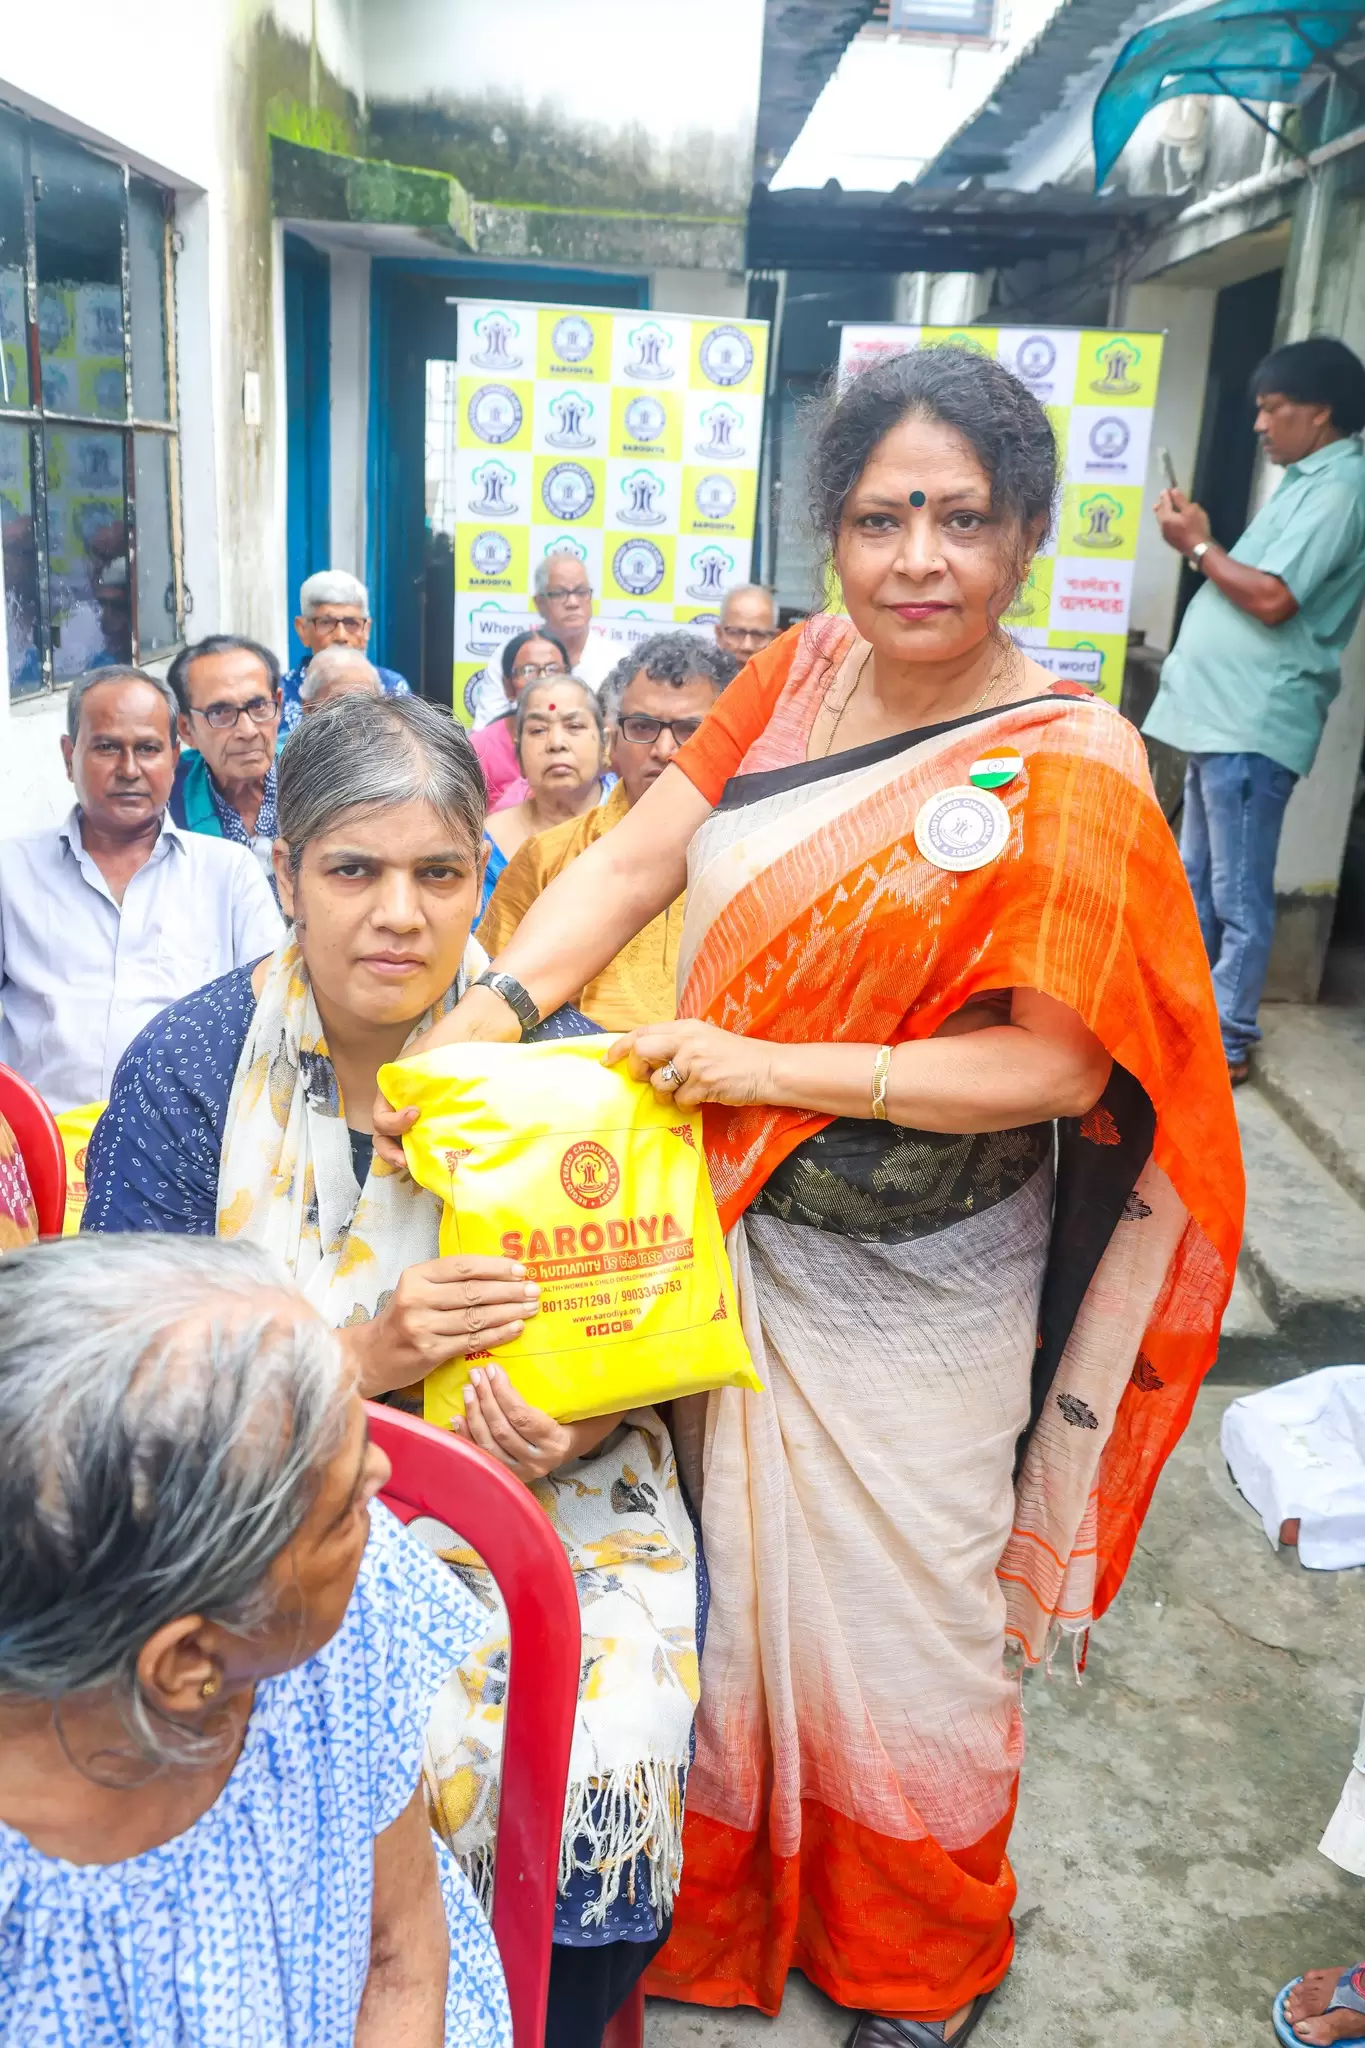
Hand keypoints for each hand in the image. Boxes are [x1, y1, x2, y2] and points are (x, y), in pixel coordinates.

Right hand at [342, 1255, 538, 1398]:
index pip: (463, 1266)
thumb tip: (500, 1273)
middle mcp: (417, 1299)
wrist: (373, 1355)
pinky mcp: (430, 1351)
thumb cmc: (404, 1318)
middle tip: (534, 1290)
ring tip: (530, 1308)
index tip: (521, 1269)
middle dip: (509, 1290)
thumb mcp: (418, 1290)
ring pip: (476, 1317)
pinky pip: (472, 1340)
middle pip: (473, 1292)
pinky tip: (515, 1329)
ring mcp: (423, 1326)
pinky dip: (498, 1334)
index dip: (495, 1267)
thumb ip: (449, 1281)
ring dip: (509, 1312)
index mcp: (416, 1276)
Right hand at [372, 983, 523, 1169]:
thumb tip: (416, 1116)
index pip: (380, 1117)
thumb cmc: (454, 1038)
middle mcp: (405, 1101)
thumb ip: (417, 1084)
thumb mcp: (426, 1059)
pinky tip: (443, 1156)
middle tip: (408, 1162)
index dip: (392, 1123)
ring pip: (406, 1140)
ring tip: (420, 1164)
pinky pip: (430, 1138)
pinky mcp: (444, 1117)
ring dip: (409, 1154)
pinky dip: (429, 1149)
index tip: (415, 1115)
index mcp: (393, 1086)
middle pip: (386, 1136)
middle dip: (392, 1151)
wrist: (484, 1027)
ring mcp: (424, 1110)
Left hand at [452, 1362, 578, 1481]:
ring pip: (488, 1444)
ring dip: (474, 1414)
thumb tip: (526, 1349)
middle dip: (485, 1399)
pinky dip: (467, 1436)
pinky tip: (458, 1417)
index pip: (522, 1417)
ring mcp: (520, 1472)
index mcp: (555, 1441)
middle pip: (502, 1430)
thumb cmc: (572, 1419)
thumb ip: (553, 1389)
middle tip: (476, 1375)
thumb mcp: (570, 1405)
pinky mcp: (506, 1476)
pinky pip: (481, 1456)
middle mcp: (537, 1461)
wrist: (572, 1448)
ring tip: (468, 1390)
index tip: (492, 1369)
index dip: (503, 1392)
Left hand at [604, 1019, 775, 1107]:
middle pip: (642, 1051)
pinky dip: (687, 1105)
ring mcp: (696, 1061)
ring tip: (684, 1093)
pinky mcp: (705, 1082)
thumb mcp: (704, 1040)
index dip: (620, 1046)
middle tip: (646, 1080)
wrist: (768, 1068)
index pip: (643, 1031)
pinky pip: (680, 1100)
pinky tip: (701, 1099)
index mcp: (685, 1027)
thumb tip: (646, 1059)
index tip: (607, 1060)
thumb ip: (677, 1045)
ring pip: (659, 1083)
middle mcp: (688, 1040)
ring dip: (667, 1095)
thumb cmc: (736, 1057)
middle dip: (637, 1069)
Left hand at [1153, 487, 1211, 555]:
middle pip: (1160, 513)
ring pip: (1161, 521)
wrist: (1198, 549)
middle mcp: (1162, 526)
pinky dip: (1166, 521)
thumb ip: (1181, 500)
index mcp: (1166, 517)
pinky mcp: (1170, 541)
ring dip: (1162, 513)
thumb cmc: (1196, 527)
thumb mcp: (1191, 510)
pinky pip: (1165, 527)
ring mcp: (1165, 535)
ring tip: (1161, 509)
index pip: (1165, 503)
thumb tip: (1173, 491)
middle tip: (1161, 498)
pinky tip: (1169, 522)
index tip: (1165, 489)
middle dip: (1161, 504)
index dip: (1166, 495)